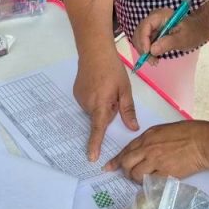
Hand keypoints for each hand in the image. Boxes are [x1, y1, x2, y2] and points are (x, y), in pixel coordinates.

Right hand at [74, 47, 138, 162]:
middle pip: (100, 117)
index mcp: (100, 104)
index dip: (95, 144)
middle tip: (114, 93)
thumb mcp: (125, 89)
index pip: (98, 129)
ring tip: (105, 85)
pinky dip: (94, 98)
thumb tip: (133, 128)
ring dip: (102, 103)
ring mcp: (80, 98)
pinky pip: (88, 102)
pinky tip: (97, 84)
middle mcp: (87, 104)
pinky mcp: (76, 93)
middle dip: (109, 110)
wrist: (94, 50)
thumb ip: (128, 110)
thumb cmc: (112, 68)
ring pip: (95, 110)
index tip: (92, 157)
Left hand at [105, 121, 208, 182]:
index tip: (109, 167)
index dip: (116, 160)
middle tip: (128, 174)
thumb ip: (151, 140)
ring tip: (144, 178)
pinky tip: (154, 182)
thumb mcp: (164, 130)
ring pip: (135, 175)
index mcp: (148, 136)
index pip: (127, 149)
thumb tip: (143, 150)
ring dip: (137, 179)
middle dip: (124, 170)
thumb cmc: (189, 132)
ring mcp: (156, 162)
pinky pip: (150, 182)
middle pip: (126, 163)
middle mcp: (148, 148)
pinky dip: (149, 183)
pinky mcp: (165, 174)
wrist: (203, 142)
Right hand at [132, 5, 208, 61]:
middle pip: (140, 32)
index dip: (143, 39)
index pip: (146, 25)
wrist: (198, 30)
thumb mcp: (183, 39)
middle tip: (152, 61)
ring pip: (140, 38)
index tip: (147, 53)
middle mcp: (153, 18)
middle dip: (143, 47)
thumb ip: (168, 43)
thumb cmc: (193, 32)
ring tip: (154, 61)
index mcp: (161, 15)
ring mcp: (152, 26)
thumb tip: (152, 50)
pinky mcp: (153, 33)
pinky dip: (147, 51)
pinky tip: (154, 57)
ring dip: (144, 51)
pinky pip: (145, 42)